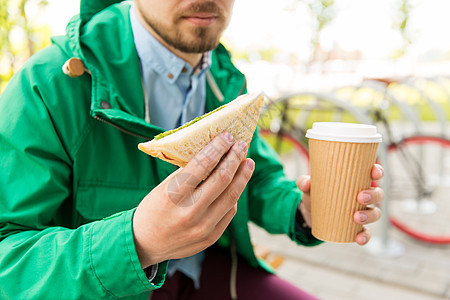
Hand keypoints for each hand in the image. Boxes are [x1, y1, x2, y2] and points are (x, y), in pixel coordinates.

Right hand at [133, 133, 254, 267]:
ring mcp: (203, 228)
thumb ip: (187, 173)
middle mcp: (190, 213)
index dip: (218, 147)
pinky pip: (230, 212)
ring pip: (232, 196)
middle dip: (235, 158)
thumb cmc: (153, 209)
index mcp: (173, 195)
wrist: (145, 244)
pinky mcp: (211, 238)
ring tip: (247, 162)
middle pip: (222, 179)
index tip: (227, 136)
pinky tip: (235, 184)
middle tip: (242, 145)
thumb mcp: (163, 187)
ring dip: (242, 176)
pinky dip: (233, 195)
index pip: (202, 165)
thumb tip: (213, 153)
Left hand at [296, 164, 383, 244]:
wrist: (310, 214)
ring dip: (369, 215)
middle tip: (360, 197)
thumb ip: (305, 182)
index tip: (374, 173)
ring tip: (356, 217)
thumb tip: (306, 183)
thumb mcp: (309, 187)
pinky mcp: (357, 227)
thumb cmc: (315, 194)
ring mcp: (362, 212)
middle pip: (378, 194)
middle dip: (373, 195)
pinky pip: (366, 232)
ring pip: (375, 213)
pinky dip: (365, 236)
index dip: (377, 171)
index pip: (373, 173)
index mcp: (356, 181)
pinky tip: (358, 238)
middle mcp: (363, 195)